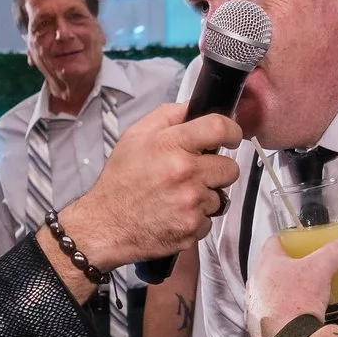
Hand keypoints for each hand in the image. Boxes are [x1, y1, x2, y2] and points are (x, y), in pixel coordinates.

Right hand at [57, 102, 240, 270]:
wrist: (105, 225)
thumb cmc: (119, 182)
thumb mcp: (134, 137)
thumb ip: (168, 116)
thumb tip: (193, 107)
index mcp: (171, 146)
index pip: (219, 128)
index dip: (232, 131)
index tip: (232, 137)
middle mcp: (185, 173)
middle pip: (230, 168)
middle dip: (217, 170)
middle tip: (195, 174)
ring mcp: (190, 204)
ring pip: (220, 197)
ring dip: (204, 198)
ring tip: (177, 197)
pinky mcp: (192, 229)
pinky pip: (208, 221)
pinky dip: (194, 219)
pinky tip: (174, 214)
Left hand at [251, 231, 337, 336]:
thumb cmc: (301, 297)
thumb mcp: (323, 269)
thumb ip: (337, 251)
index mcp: (266, 264)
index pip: (273, 242)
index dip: (287, 240)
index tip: (300, 245)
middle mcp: (254, 282)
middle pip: (270, 267)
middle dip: (285, 267)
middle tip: (305, 271)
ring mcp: (252, 305)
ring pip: (266, 291)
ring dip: (280, 290)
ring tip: (300, 295)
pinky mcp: (254, 326)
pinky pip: (266, 313)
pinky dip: (277, 311)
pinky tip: (292, 316)